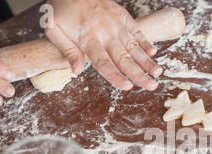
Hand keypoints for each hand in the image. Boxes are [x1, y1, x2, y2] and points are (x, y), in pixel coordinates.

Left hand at [45, 0, 162, 90]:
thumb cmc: (61, 9)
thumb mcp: (54, 29)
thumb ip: (67, 50)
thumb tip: (76, 70)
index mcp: (87, 38)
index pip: (104, 62)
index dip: (116, 76)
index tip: (127, 87)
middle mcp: (104, 32)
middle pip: (124, 58)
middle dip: (139, 73)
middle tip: (152, 86)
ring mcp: (116, 24)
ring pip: (134, 46)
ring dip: (147, 61)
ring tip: (158, 73)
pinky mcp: (123, 16)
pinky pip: (136, 31)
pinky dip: (145, 41)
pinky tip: (153, 52)